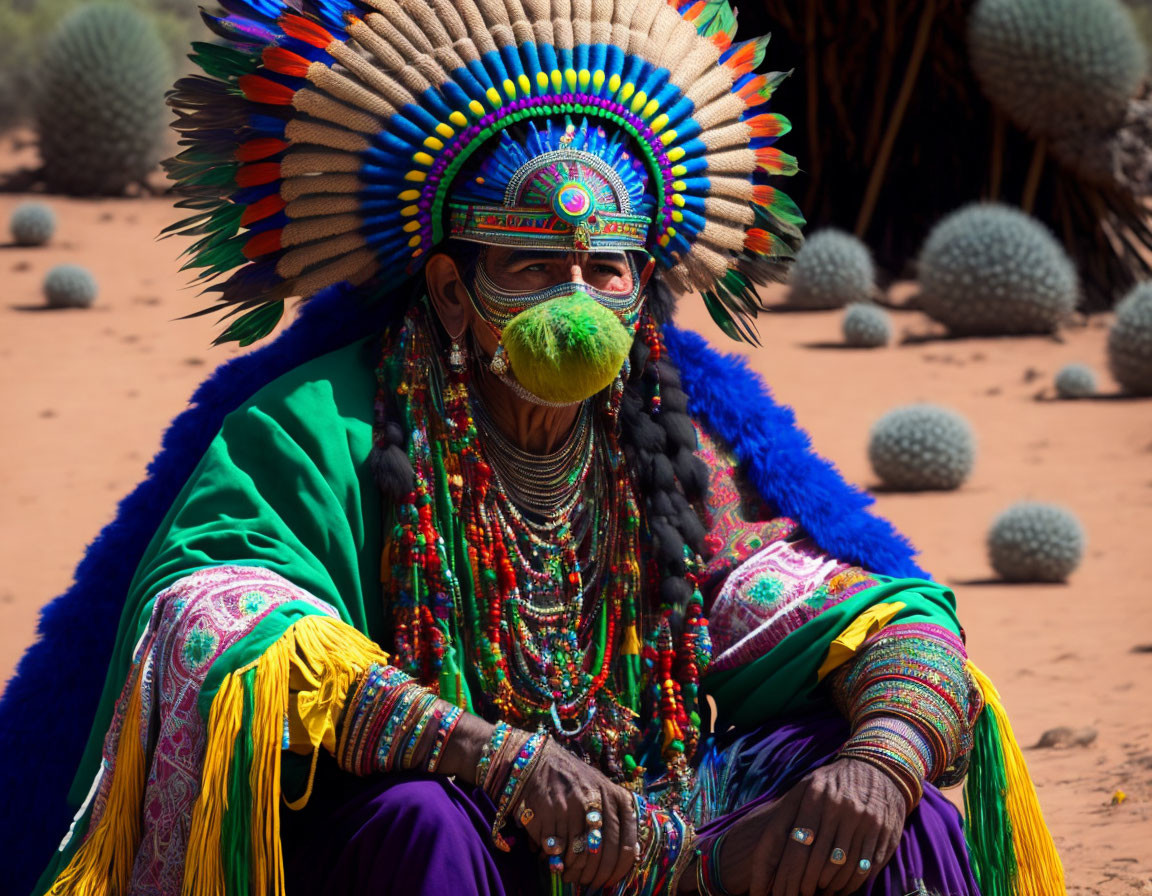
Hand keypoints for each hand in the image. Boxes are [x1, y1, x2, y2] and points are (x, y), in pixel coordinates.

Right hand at [515, 737, 639, 890]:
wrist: (538, 762)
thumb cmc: (577, 781)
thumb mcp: (604, 789)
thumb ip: (619, 816)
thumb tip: (634, 854)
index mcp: (615, 795)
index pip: (626, 843)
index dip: (619, 869)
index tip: (611, 880)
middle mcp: (596, 800)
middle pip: (603, 852)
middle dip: (596, 875)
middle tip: (590, 884)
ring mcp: (571, 806)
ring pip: (579, 854)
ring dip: (575, 871)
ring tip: (572, 875)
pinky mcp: (548, 813)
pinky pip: (556, 849)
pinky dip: (556, 861)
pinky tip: (557, 863)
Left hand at [717, 757, 906, 895]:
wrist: (879, 768)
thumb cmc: (832, 782)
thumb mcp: (807, 786)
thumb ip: (787, 813)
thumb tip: (765, 854)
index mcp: (816, 795)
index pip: (797, 844)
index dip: (787, 873)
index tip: (779, 891)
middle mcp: (841, 807)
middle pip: (818, 860)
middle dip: (804, 885)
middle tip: (797, 895)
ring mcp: (865, 821)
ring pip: (841, 869)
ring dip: (827, 887)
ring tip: (817, 891)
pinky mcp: (885, 834)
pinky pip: (864, 869)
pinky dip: (849, 884)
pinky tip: (839, 888)